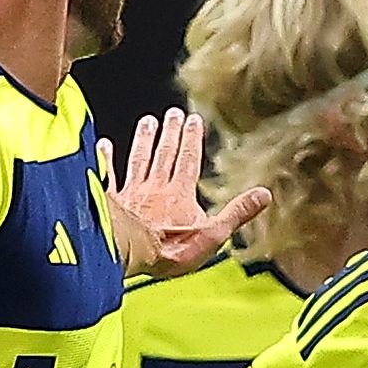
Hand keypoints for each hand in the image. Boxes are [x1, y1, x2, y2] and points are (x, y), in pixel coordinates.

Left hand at [96, 108, 269, 280]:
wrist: (130, 253)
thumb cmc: (170, 249)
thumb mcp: (213, 235)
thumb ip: (237, 213)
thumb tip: (264, 195)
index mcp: (180, 194)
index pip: (188, 160)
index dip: (192, 140)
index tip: (193, 120)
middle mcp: (155, 187)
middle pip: (164, 154)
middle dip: (170, 133)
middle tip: (173, 114)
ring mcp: (132, 193)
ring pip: (139, 160)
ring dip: (144, 140)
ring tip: (148, 122)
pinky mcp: (112, 201)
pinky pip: (109, 176)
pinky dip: (106, 159)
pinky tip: (104, 145)